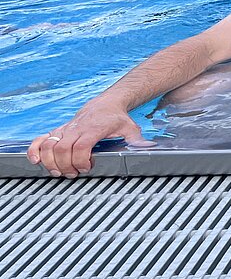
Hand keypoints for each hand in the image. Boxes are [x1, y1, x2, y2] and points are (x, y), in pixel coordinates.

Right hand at [26, 104, 152, 177]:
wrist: (106, 104)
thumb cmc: (117, 119)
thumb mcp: (131, 128)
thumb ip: (137, 140)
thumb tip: (148, 149)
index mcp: (94, 128)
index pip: (81, 146)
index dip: (80, 160)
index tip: (87, 168)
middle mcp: (77, 128)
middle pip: (62, 148)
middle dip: (65, 165)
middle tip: (73, 174)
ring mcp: (65, 129)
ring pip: (48, 145)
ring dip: (50, 162)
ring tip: (59, 171)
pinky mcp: (58, 131)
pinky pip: (40, 139)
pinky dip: (34, 150)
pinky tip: (36, 161)